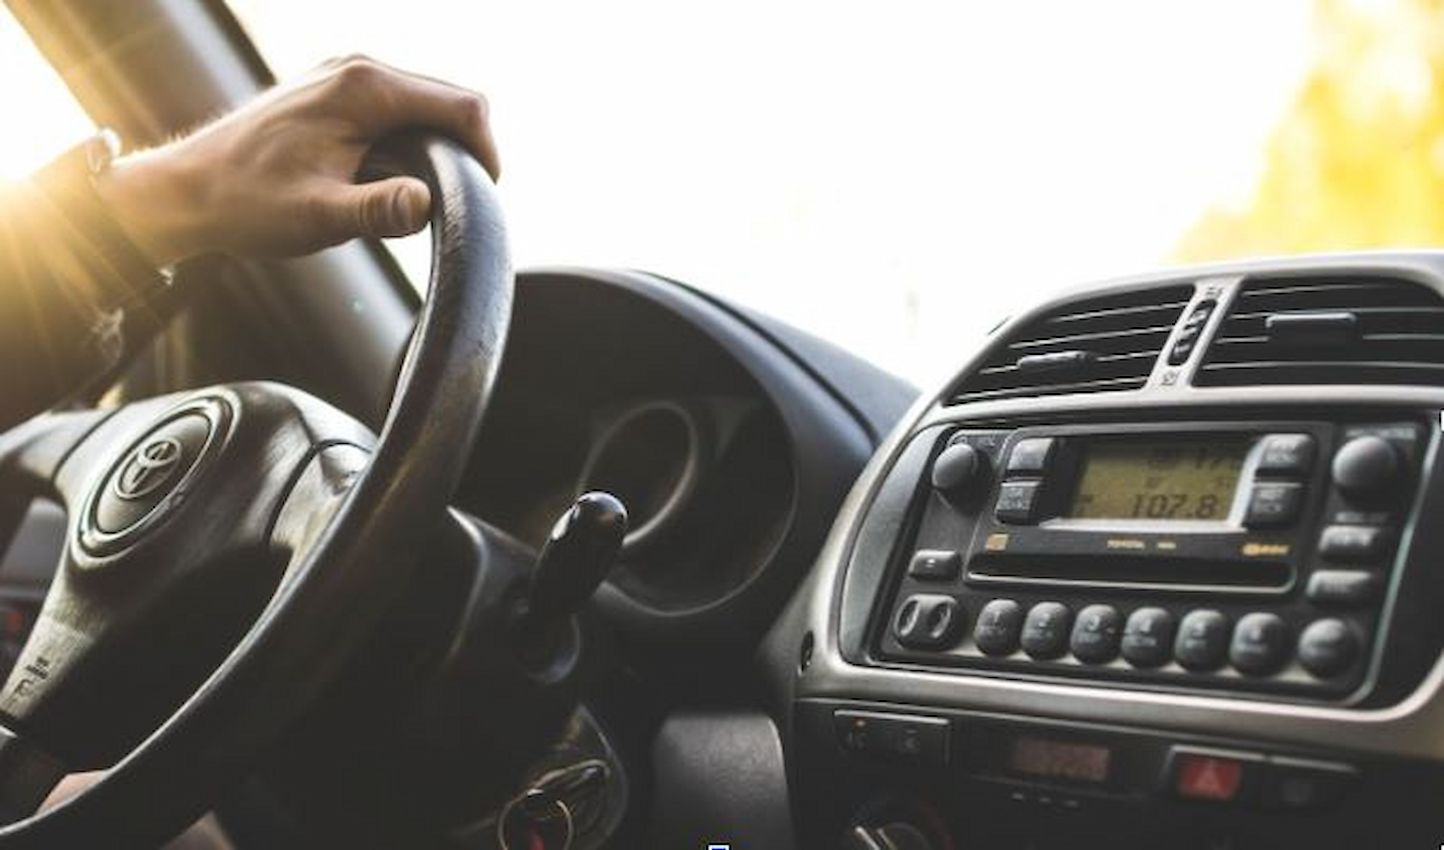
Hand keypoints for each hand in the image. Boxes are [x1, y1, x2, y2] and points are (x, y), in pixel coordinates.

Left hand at [93, 56, 499, 264]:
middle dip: (465, 152)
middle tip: (457, 208)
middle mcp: (359, 70)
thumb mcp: (319, 216)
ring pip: (425, 107)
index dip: (487, 152)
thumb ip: (378, 210)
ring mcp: (346, 78)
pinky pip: (399, 112)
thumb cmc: (247, 203)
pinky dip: (412, 145)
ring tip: (420, 199)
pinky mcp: (337, 95)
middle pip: (450, 101)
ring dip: (438, 151)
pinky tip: (391, 183)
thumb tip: (427, 205)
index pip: (463, 106)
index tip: (484, 199)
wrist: (186, 191)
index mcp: (365, 88)